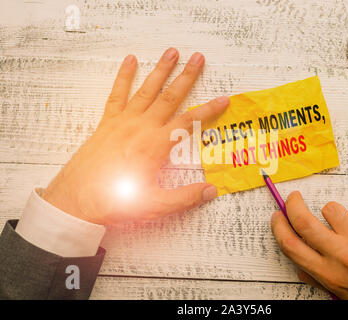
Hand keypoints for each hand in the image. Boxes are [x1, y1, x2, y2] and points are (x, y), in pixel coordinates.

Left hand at [42, 49, 228, 224]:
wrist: (75, 200)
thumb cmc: (114, 202)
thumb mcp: (155, 205)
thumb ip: (185, 197)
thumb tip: (211, 190)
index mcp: (155, 145)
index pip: (189, 122)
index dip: (209, 109)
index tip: (223, 99)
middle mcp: (141, 127)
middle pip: (170, 97)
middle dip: (187, 76)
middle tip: (198, 58)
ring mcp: (123, 122)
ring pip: (147, 90)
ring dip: (161, 70)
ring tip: (172, 52)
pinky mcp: (107, 123)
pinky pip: (117, 94)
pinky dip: (124, 76)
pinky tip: (130, 61)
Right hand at [271, 191, 347, 298]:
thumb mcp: (342, 294)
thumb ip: (318, 278)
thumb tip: (298, 263)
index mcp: (329, 274)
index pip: (291, 245)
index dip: (279, 226)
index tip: (278, 216)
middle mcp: (342, 256)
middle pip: (304, 220)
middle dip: (294, 204)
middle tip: (294, 199)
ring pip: (331, 208)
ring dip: (333, 213)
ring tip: (346, 226)